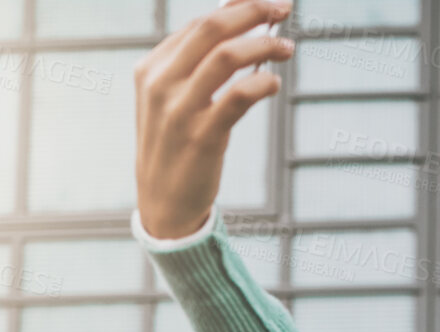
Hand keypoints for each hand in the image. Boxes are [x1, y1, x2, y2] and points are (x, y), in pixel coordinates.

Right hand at [133, 0, 294, 238]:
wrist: (163, 203)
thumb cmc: (177, 147)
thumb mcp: (174, 100)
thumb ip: (197, 65)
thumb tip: (237, 22)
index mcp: (151, 69)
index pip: (199, 23)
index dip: (238, 6)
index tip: (269, 2)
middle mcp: (160, 83)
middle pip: (211, 28)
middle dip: (252, 10)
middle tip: (283, 8)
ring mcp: (179, 110)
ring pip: (226, 57)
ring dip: (264, 45)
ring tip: (288, 48)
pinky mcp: (201, 136)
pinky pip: (236, 97)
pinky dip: (261, 83)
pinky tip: (274, 83)